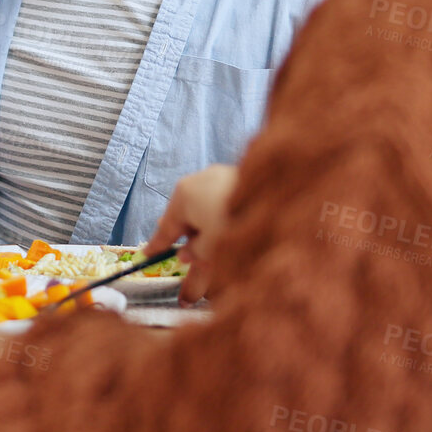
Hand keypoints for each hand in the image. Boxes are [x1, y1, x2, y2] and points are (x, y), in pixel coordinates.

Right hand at [143, 164, 238, 304]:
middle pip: (187, 215)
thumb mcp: (212, 249)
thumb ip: (195, 255)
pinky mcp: (243, 177)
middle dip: (188, 239)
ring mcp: (222, 175)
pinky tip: (233, 231)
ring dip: (209, 231)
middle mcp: (200, 180)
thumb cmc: (237, 223)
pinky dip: (224, 219)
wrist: (285, 198)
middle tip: (186, 257)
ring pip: (207, 208)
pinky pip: (224, 201)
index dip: (157, 245)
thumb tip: (187, 256)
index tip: (147, 255)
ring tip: (215, 250)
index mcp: (185, 195)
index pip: (167, 227)